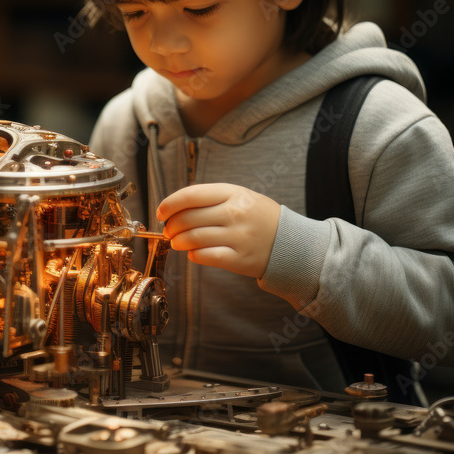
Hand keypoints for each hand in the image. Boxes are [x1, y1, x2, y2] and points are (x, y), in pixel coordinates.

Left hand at [156, 183, 280, 278]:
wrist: (291, 242)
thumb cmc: (259, 217)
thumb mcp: (240, 197)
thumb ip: (210, 199)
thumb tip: (175, 209)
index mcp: (233, 193)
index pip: (191, 195)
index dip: (169, 204)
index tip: (161, 212)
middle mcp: (235, 214)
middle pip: (188, 218)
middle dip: (171, 226)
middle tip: (168, 230)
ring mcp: (238, 237)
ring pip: (193, 238)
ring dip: (179, 241)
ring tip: (177, 242)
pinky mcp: (239, 259)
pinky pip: (206, 256)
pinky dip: (193, 255)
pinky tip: (193, 253)